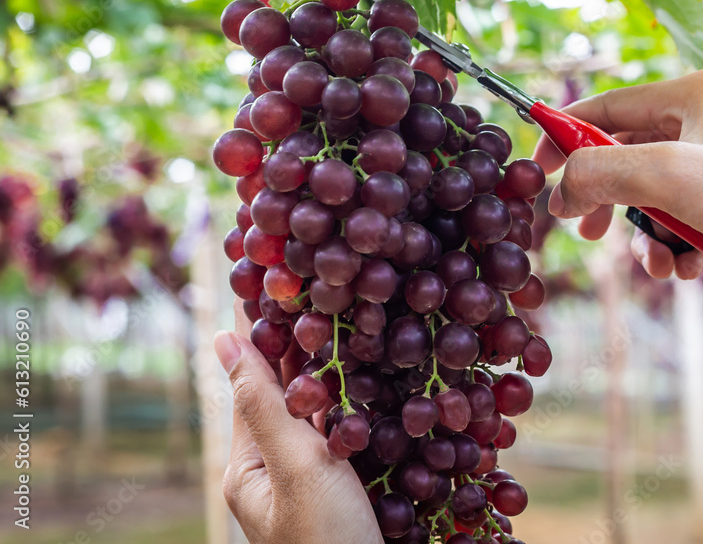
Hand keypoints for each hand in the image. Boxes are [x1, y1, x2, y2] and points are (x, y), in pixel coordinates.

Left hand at [215, 301, 379, 543]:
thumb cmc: (326, 537)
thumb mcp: (294, 464)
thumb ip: (264, 400)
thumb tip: (221, 337)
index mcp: (248, 466)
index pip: (254, 383)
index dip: (266, 334)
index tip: (278, 282)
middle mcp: (276, 472)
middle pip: (288, 396)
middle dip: (306, 350)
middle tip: (328, 295)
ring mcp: (314, 484)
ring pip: (322, 414)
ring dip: (338, 374)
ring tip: (356, 325)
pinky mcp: (348, 492)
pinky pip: (349, 437)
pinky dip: (362, 407)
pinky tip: (383, 384)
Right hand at [533, 68, 702, 303]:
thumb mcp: (668, 178)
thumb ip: (599, 172)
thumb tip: (559, 190)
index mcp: (697, 90)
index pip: (607, 105)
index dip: (564, 138)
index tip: (538, 176)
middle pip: (629, 152)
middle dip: (606, 198)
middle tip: (584, 230)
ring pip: (655, 192)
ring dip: (644, 232)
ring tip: (653, 264)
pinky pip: (685, 214)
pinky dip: (675, 243)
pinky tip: (684, 270)